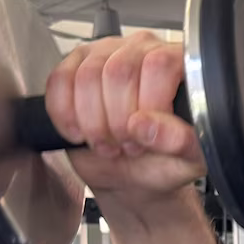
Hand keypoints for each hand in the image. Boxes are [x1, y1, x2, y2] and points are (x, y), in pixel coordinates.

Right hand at [44, 31, 216, 243]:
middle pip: (115, 67)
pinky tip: (81, 133)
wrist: (136, 189)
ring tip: (107, 143)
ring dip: (91, 119)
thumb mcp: (188, 163)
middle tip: (124, 147)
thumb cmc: (165, 172)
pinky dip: (64, 114)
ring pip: (83, 71)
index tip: (144, 137)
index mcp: (182, 68)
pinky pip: (55, 82)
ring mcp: (108, 58)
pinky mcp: (73, 72)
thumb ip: (183, 143)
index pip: (158, 61)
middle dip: (116, 119)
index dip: (144, 107)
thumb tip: (157, 127)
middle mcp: (145, 54)